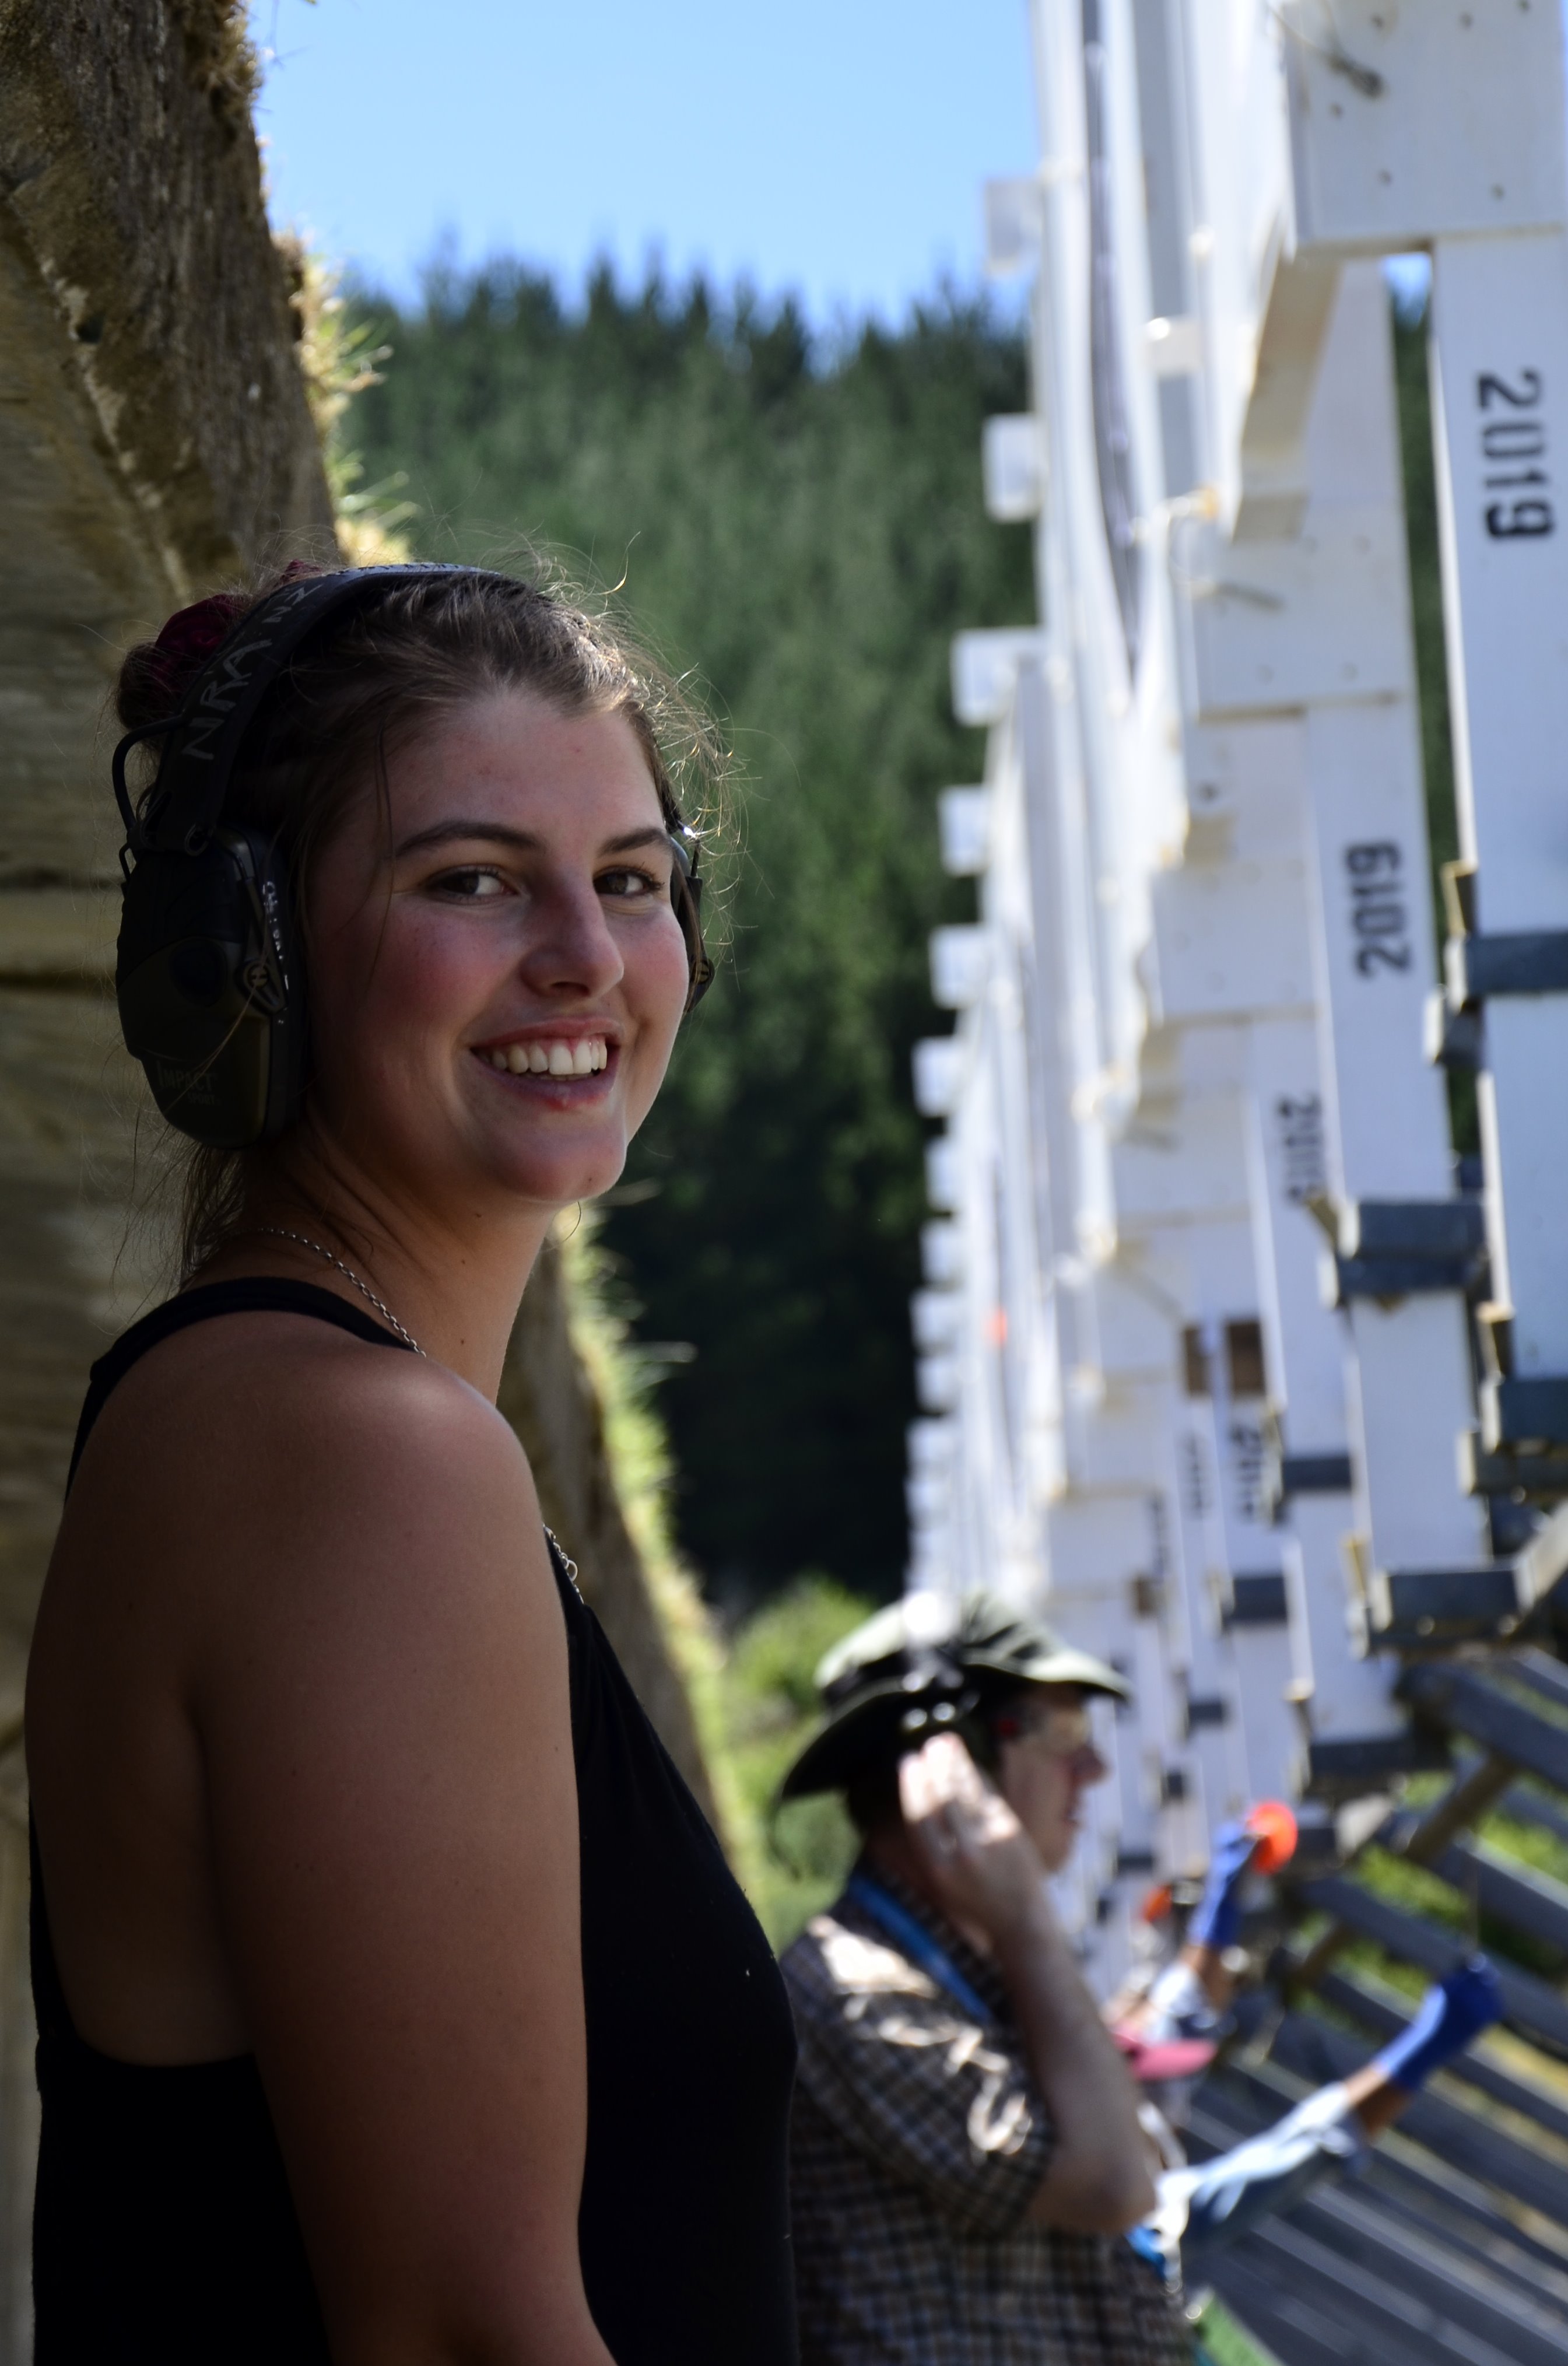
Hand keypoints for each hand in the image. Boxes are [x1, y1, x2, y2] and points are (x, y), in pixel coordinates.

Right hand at [899, 1733, 1051, 1948]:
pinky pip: (988, 1796)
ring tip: (946, 1743)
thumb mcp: (942, 1882)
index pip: (918, 1815)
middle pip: (941, 1798)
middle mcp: (959, 1853)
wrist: (1020, 1922)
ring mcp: (987, 1841)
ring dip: (954, 1763)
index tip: (907, 1762)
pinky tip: (971, 1763)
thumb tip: (922, 1797)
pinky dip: (978, 1776)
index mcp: (936, 1868)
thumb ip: (931, 1845)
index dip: (911, 1785)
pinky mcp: (1009, 1832)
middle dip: (933, 1767)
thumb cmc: (977, 1901)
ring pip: (965, 1791)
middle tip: (928, 1745)